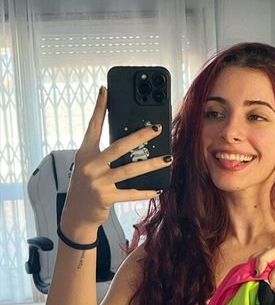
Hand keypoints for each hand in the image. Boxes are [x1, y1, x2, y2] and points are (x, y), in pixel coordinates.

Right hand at [61, 87, 172, 239]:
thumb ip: (102, 153)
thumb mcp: (88, 165)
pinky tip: (157, 188)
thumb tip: (128, 140)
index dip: (99, 108)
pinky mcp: (106, 197)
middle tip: (157, 128)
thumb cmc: (86, 186)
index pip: (93, 126)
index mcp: (85, 153)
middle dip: (140, 136)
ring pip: (130, 170)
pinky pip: (131, 193)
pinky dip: (145, 191)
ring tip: (167, 159)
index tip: (106, 91)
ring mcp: (98, 181)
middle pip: (119, 146)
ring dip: (151, 164)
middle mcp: (90, 165)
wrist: (76, 214)